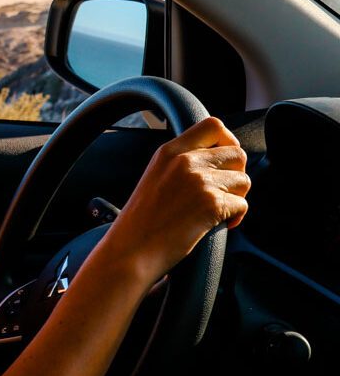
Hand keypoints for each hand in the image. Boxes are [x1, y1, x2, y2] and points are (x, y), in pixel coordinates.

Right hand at [102, 117, 249, 285]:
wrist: (132, 249)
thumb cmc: (140, 221)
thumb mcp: (154, 176)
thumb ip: (181, 163)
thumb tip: (216, 160)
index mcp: (169, 151)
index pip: (213, 126)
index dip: (227, 141)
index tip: (223, 160)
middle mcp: (186, 161)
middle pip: (236, 152)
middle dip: (236, 173)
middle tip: (222, 191)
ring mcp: (200, 182)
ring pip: (244, 180)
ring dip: (236, 197)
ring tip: (217, 210)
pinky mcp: (211, 204)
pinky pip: (242, 205)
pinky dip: (235, 217)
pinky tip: (216, 224)